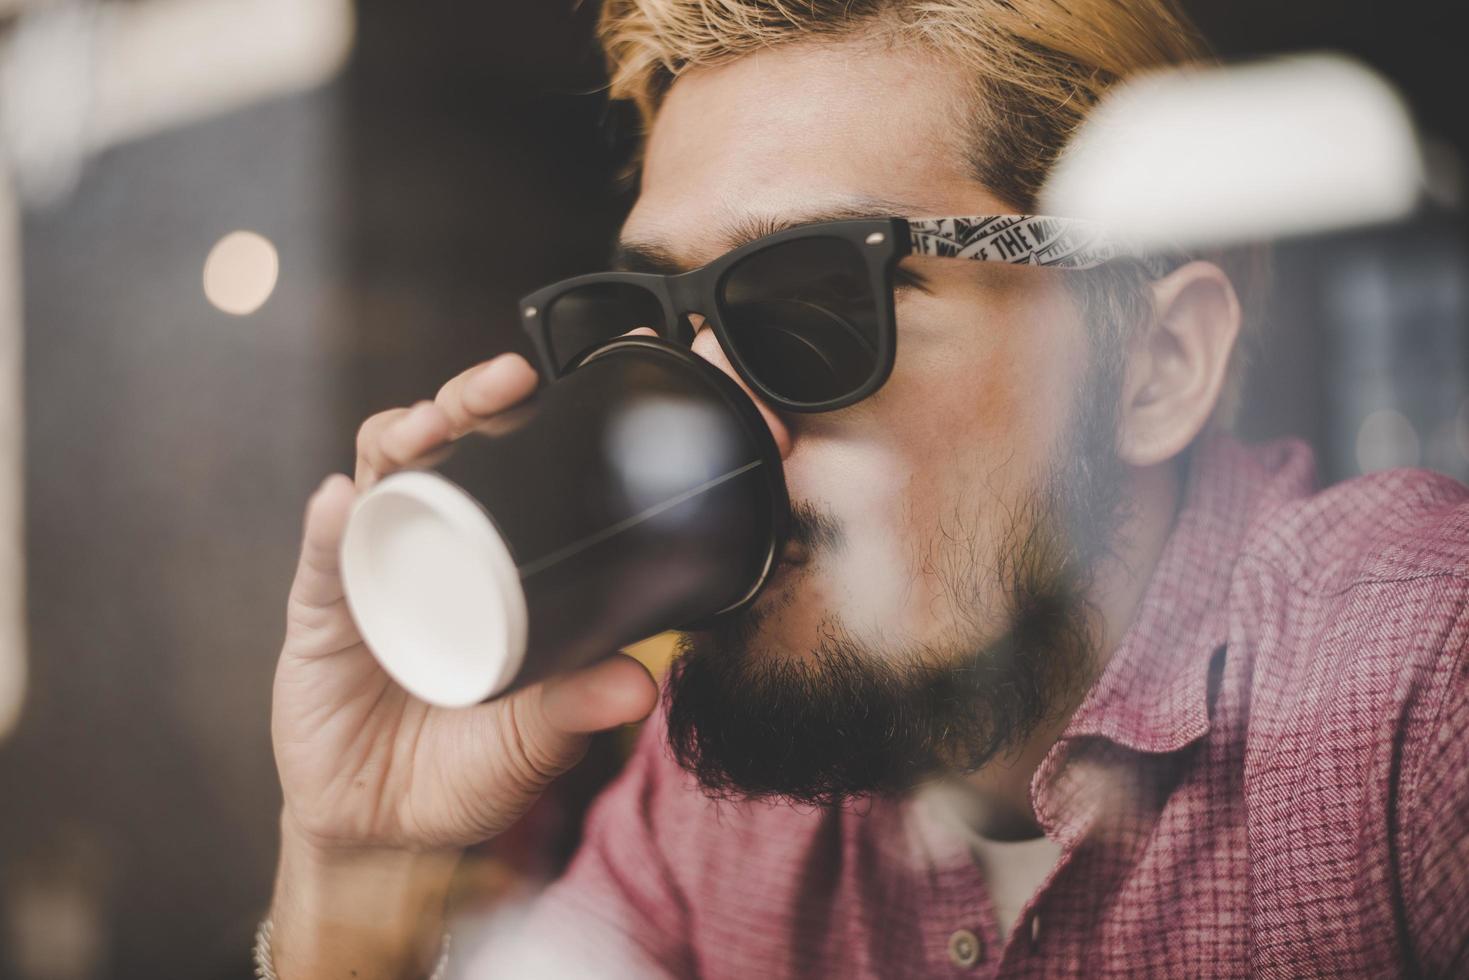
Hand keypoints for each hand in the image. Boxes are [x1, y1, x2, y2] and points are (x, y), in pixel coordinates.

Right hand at [271, 351, 659, 854]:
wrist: (386, 830)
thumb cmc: (468, 768)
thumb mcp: (533, 738)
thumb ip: (576, 706)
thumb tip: (641, 684)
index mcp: (491, 560)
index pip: (512, 470)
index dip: (531, 421)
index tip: (572, 385)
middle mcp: (431, 547)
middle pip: (444, 449)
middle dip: (470, 402)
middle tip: (508, 379)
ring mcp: (370, 572)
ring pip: (379, 479)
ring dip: (402, 438)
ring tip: (432, 425)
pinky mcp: (319, 614)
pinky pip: (320, 559)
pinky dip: (328, 525)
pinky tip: (340, 501)